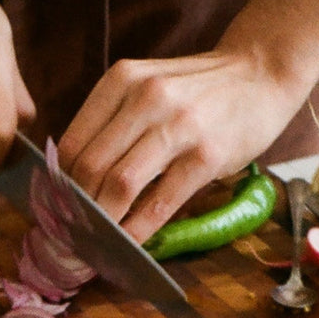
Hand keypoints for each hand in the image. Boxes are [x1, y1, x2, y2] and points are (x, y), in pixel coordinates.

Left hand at [56, 51, 302, 242]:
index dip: (58, 185)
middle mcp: (146, 98)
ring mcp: (178, 126)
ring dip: (103, 222)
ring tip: (95, 242)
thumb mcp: (149, 86)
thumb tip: (74, 179)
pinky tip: (129, 244)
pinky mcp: (207, 156)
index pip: (72, 143)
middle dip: (76, 209)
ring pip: (119, 185)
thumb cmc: (199, 89)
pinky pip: (160, 202)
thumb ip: (114, 121)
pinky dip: (138, 229)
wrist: (262, 73)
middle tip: (71, 233)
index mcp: (122, 81)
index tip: (56, 210)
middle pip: (90, 167)